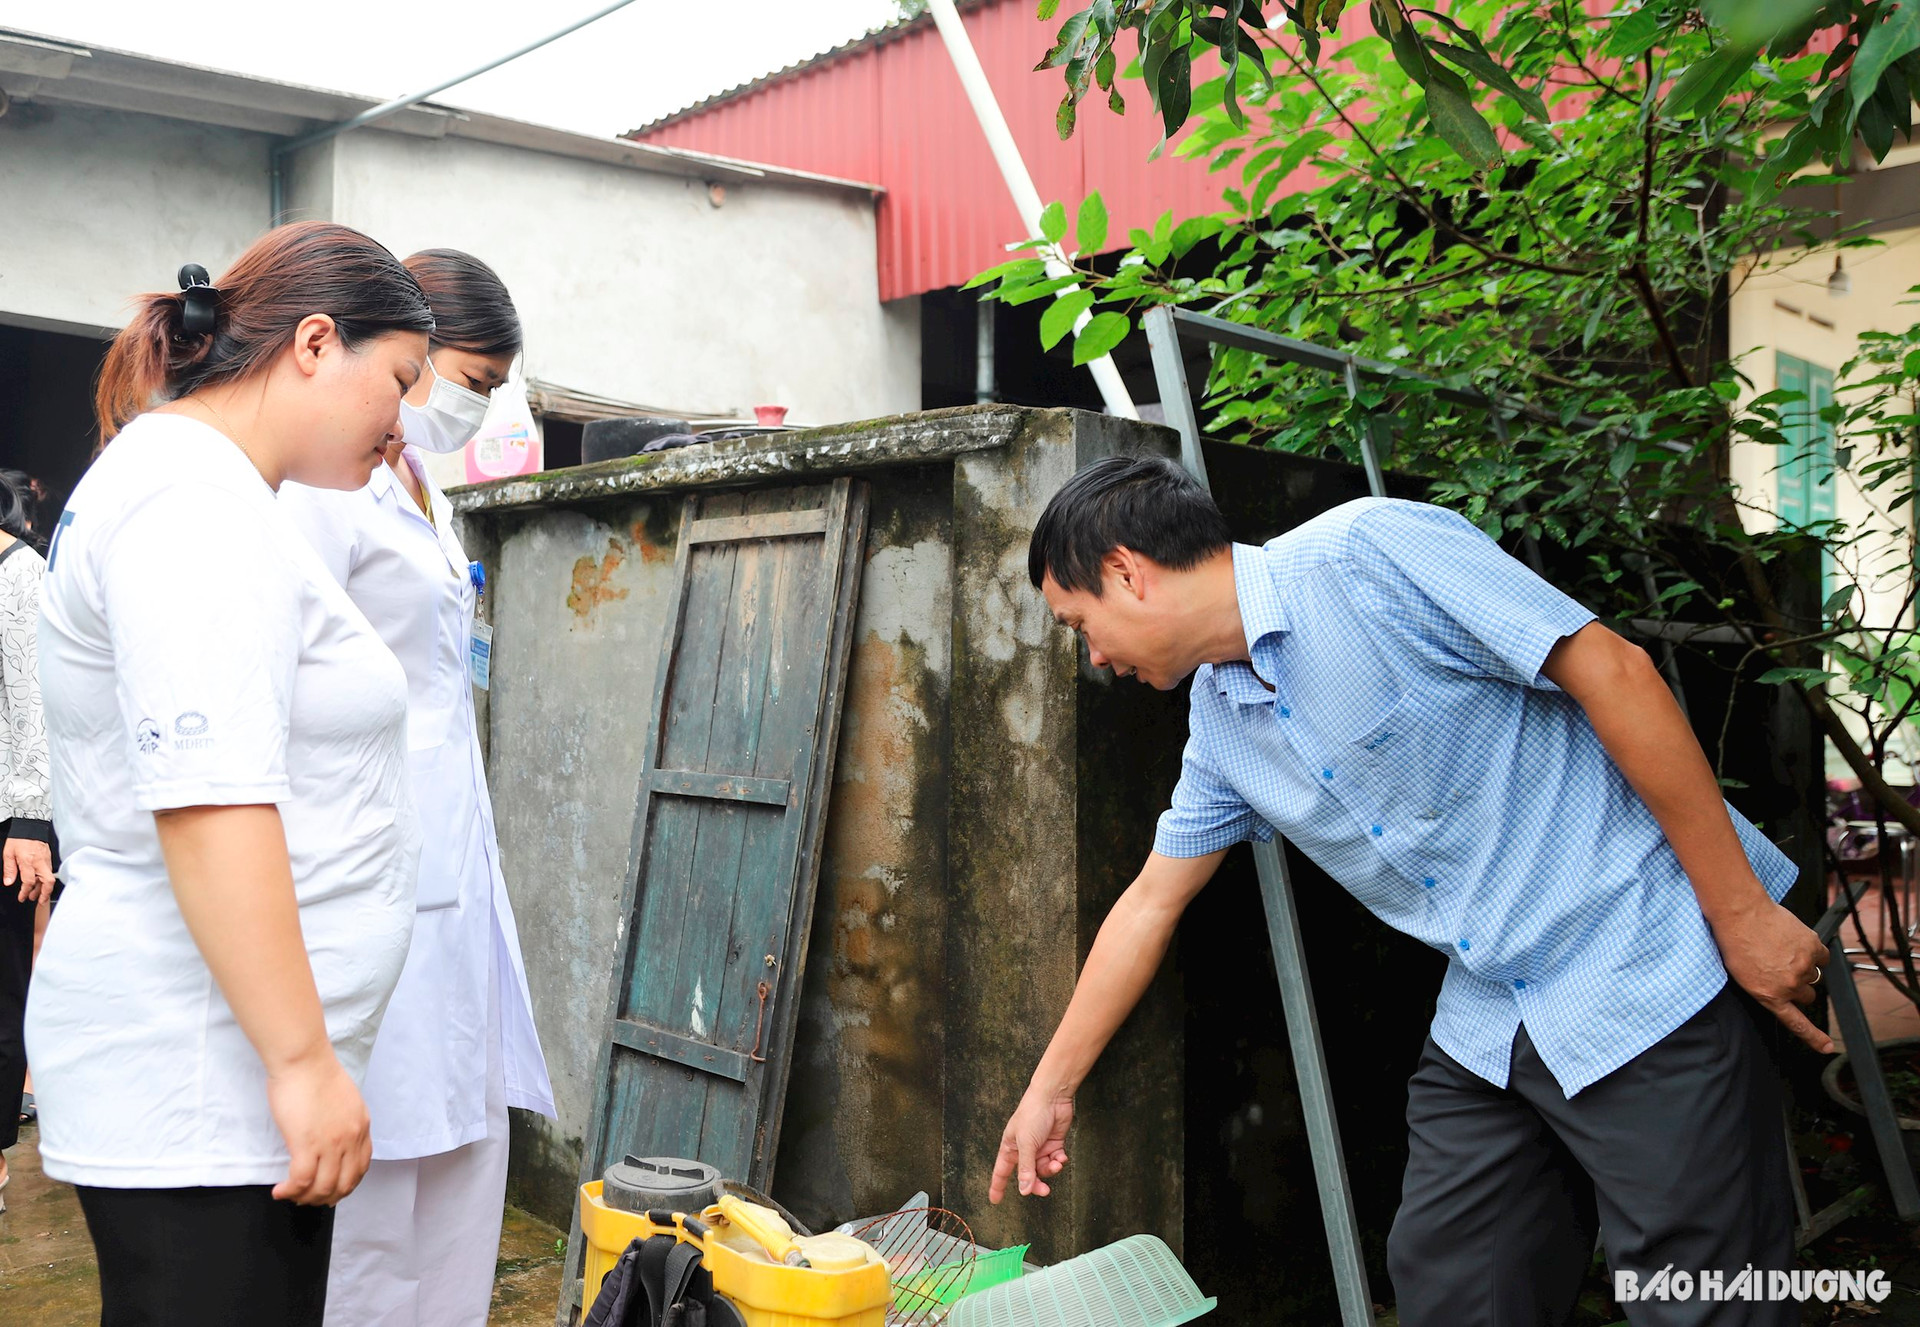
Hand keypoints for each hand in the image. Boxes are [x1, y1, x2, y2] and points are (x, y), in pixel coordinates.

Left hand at [3, 838, 53, 904]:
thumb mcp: (8, 853)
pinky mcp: (49, 858)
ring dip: (44, 889)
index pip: (29, 881)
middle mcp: (40, 862)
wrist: (31, 826)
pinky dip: (45, 880)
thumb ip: (9, 869)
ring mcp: (46, 860)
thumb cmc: (20, 838)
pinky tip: (40, 883)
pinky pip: (49, 872)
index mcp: (29, 862)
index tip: (22, 897)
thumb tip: (9, 882)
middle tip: (38, 901)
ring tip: (37, 895)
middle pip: (48, 882)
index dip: (25, 892)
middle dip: (44, 894)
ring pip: (49, 878)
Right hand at [266, 1054, 371, 1204]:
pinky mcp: (306, 1144)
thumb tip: (333, 1137)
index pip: (361, 1168)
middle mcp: (351, 1138)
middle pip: (344, 1184)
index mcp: (361, 1126)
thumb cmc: (316, 1074)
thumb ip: (345, 1121)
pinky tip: (279, 1191)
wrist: (304, 1060)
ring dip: (305, 1197)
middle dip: (326, 1198)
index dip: (345, 1185)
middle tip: (308, 1198)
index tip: (331, 1189)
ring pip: (322, 1187)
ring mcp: (331, 1143)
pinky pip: (301, 1181)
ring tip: (291, 1194)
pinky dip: (289, 1191)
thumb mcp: (346, 1100)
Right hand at [989, 1083, 1073, 1202]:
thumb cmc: (1032, 1115)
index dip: (997, 1186)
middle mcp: (1023, 1150)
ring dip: (1051, 1169)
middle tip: (1044, 1191)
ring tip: (1056, 1163)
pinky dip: (1059, 1161)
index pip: (1001, 1171)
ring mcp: (1039, 1148)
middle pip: (1027, 1176)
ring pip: (1043, 1170)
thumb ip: (1025, 1168)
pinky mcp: (1053, 1144)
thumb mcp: (1026, 1143)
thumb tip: (1023, 1190)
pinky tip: (1061, 1156)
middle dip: (1036, 1184)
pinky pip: (1055, 1160)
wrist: (1052, 1097)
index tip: (995, 1200)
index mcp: (1010, 1148)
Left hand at [1711, 897, 1833, 1053]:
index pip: (1796, 1023)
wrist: (1740, 913)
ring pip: (1814, 977)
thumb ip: (1765, 988)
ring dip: (1804, 968)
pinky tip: (1796, 942)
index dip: (1814, 1037)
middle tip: (1782, 969)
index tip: (1827, 1047)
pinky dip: (1813, 952)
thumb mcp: (1741, 975)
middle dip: (1798, 987)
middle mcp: (1789, 986)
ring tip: (1784, 951)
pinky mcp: (1813, 948)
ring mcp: (1803, 968)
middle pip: (1807, 996)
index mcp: (1768, 995)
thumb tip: (1780, 992)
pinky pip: (1823, 957)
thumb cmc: (1734, 941)